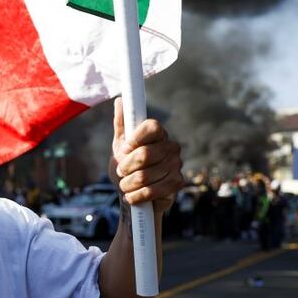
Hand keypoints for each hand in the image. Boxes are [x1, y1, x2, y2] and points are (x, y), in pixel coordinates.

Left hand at [109, 97, 182, 214]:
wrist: (133, 193)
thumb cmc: (127, 166)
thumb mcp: (120, 145)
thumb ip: (122, 124)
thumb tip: (120, 101)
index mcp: (157, 134)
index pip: (152, 126)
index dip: (135, 139)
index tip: (124, 149)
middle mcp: (171, 146)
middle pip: (145, 154)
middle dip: (125, 167)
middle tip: (121, 172)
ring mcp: (176, 165)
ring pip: (145, 175)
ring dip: (128, 184)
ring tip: (125, 185)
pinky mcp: (177, 183)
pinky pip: (152, 191)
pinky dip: (136, 196)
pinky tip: (132, 196)